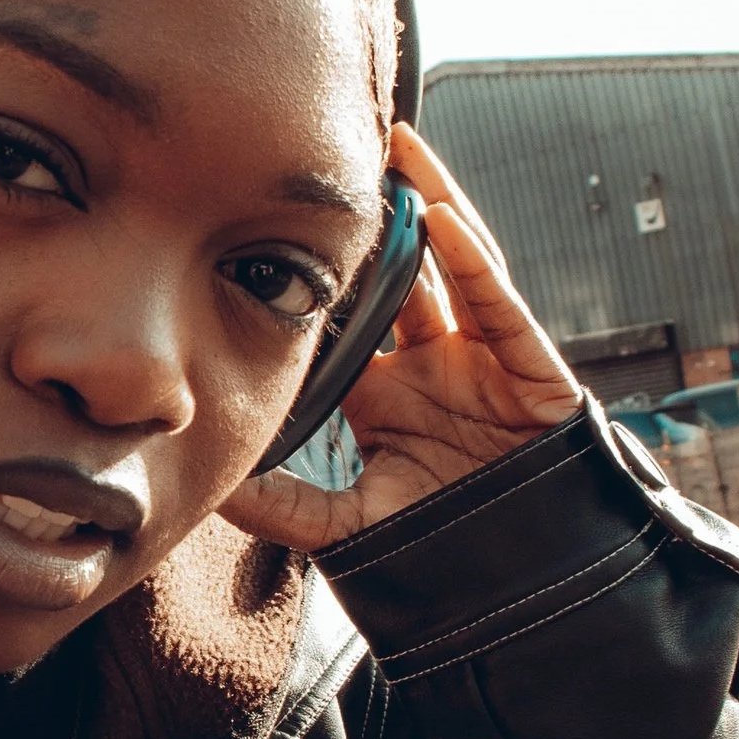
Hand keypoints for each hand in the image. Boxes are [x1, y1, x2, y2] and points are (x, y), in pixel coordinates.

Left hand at [222, 122, 584, 550]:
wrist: (519, 592)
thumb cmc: (437, 555)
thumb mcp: (344, 527)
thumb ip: (280, 507)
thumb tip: (208, 486)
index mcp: (387, 394)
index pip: (349, 315)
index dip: (322, 267)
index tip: (272, 213)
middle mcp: (434, 365)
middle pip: (404, 271)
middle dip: (379, 214)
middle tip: (337, 152)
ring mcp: (484, 361)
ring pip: (457, 264)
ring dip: (431, 203)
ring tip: (397, 146)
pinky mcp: (530, 369)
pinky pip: (500, 304)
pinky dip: (474, 260)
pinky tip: (442, 217)